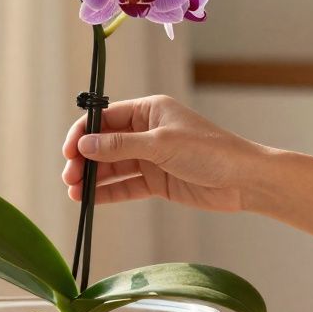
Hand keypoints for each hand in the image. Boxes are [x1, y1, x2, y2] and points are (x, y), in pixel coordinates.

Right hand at [62, 94, 264, 211]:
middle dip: (84, 159)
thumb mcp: (161, 144)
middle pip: (104, 144)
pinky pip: (125, 186)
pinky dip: (108, 193)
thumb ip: (121, 146)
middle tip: (70, 177)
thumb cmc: (210, 151)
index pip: (105, 118)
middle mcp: (146, 132)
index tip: (68, 152)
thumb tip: (85, 144)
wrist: (244, 180)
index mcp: (148, 111)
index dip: (83, 133)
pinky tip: (90, 200)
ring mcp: (151, 158)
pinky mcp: (157, 181)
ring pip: (113, 167)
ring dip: (93, 178)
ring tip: (74, 193)